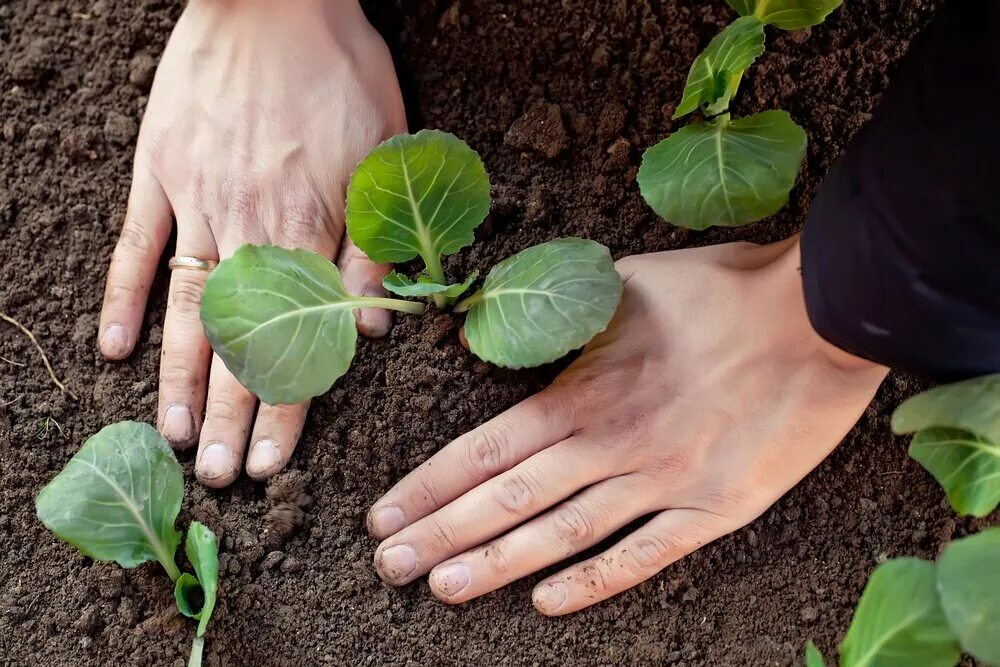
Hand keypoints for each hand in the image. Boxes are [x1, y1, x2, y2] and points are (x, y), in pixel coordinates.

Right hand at [98, 0, 404, 486]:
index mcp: (307, 230)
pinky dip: (123, 295)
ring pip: (185, 306)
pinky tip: (116, 346)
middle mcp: (248, 229)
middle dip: (227, 414)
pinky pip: (135, 244)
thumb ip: (374, 248)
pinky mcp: (159, 170)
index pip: (296, 341)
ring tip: (170, 434)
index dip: (284, 409)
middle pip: (235, 339)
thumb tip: (375, 328)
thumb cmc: (340, 72)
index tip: (271, 463)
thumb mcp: (385, 155)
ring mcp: (196, 201)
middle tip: (214, 477)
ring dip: (178, 375)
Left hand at [368, 237, 887, 613]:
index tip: (384, 516)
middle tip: (390, 567)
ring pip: (560, 535)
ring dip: (496, 566)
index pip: (483, 450)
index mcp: (583, 390)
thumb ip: (562, 318)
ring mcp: (662, 482)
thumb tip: (507, 321)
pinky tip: (546, 604)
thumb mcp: (620, 283)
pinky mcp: (716, 507)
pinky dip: (592, 582)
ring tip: (443, 590)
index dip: (428, 486)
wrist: (818, 312)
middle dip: (441, 537)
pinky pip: (643, 555)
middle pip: (506, 501)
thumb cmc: (719, 289)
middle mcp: (610, 444)